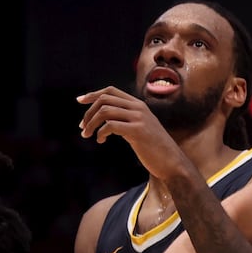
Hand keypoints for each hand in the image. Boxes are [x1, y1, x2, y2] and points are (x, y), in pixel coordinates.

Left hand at [78, 85, 193, 180]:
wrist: (172, 162)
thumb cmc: (153, 148)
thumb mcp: (139, 127)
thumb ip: (125, 119)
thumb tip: (104, 119)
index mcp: (138, 104)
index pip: (111, 91)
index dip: (93, 94)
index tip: (80, 100)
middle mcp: (138, 107)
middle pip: (104, 99)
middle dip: (88, 112)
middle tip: (82, 127)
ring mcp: (139, 118)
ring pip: (105, 111)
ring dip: (91, 123)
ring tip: (87, 135)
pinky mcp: (138, 131)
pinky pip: (111, 126)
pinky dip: (100, 133)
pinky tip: (101, 141)